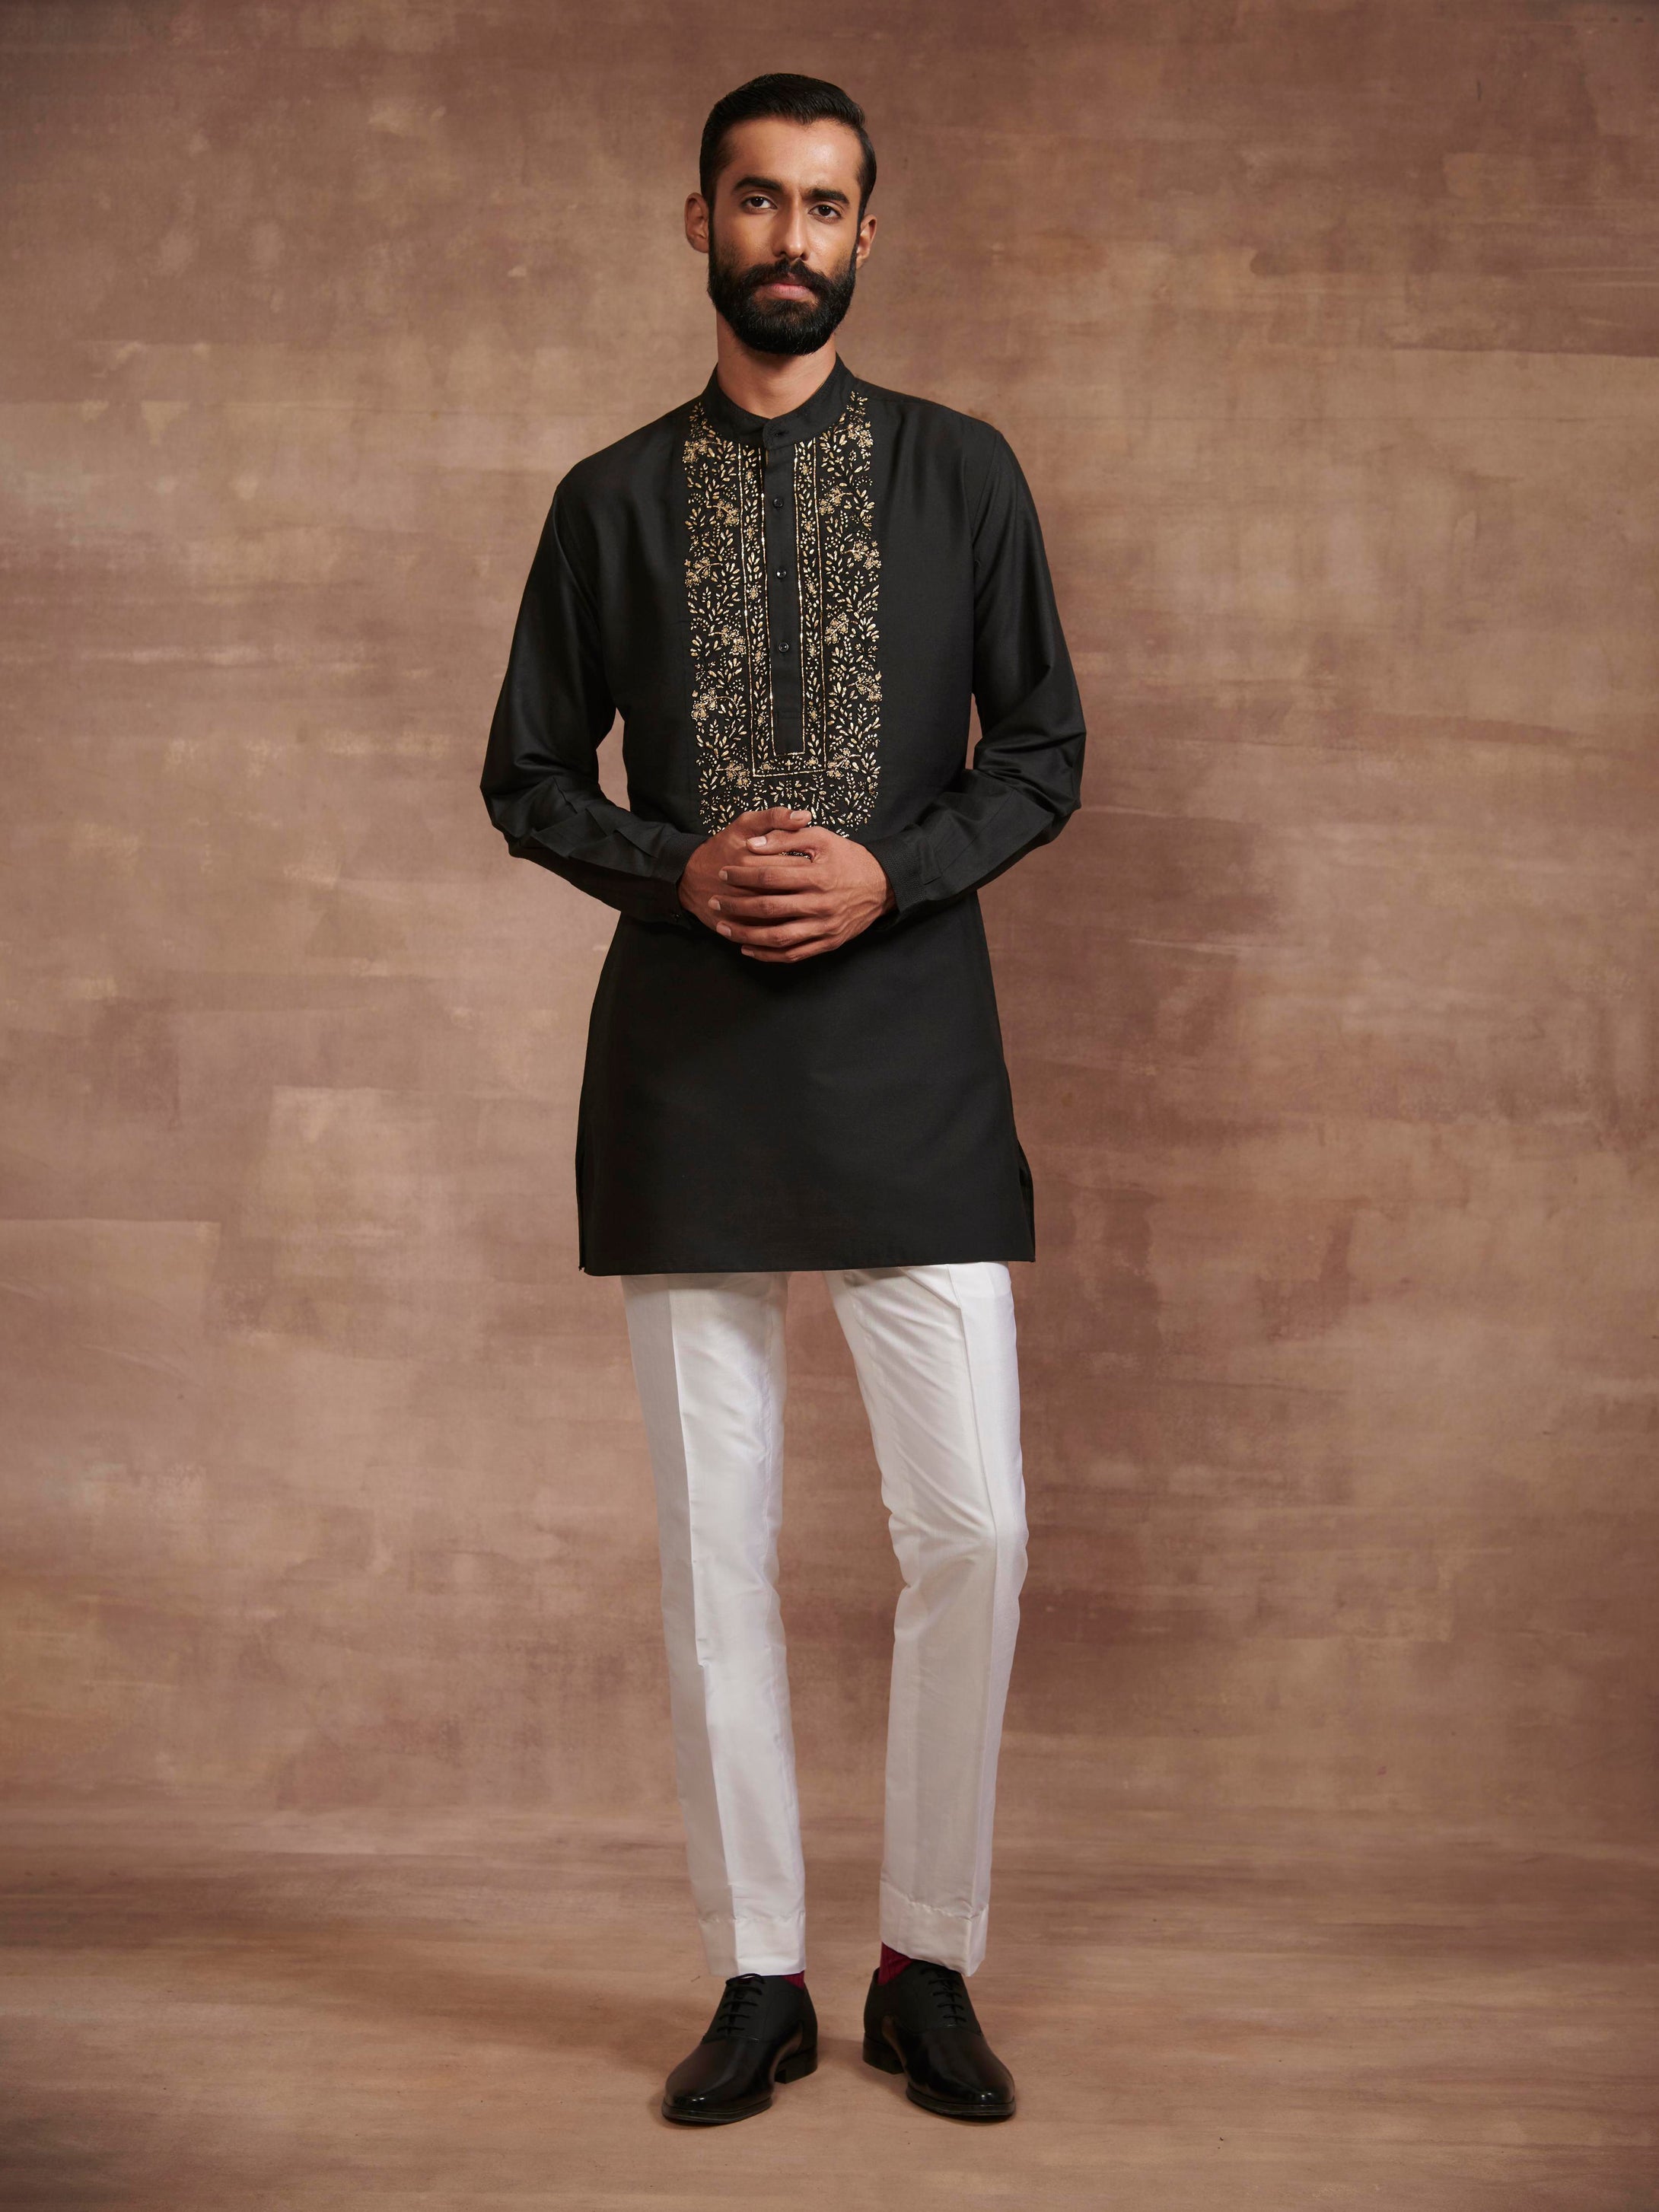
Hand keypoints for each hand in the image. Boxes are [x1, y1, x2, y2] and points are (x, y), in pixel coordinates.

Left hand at [678, 806, 895, 962]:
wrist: (883, 886)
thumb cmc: (850, 859)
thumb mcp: (823, 838)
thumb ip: (787, 837)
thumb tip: (752, 844)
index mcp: (817, 876)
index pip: (770, 875)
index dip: (743, 875)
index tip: (724, 873)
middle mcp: (820, 904)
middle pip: (768, 908)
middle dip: (736, 905)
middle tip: (714, 900)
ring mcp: (824, 927)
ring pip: (777, 937)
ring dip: (745, 935)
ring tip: (722, 928)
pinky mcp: (828, 943)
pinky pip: (793, 954)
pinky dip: (768, 955)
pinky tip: (748, 949)